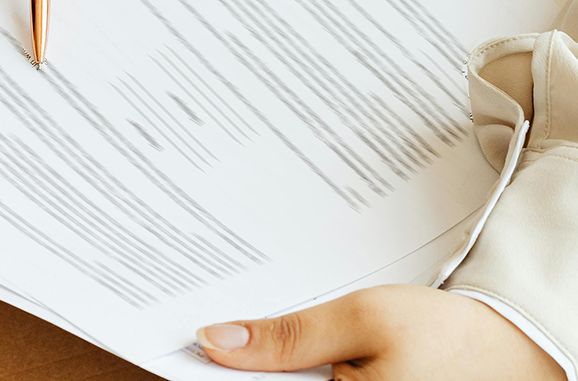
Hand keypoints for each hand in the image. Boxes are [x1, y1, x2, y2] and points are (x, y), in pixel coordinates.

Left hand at [196, 284, 563, 378]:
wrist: (510, 355)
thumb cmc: (442, 336)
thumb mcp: (360, 321)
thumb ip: (287, 338)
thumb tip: (215, 341)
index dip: (215, 374)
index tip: (184, 347)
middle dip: (238, 369)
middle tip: (213, 330)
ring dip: (264, 370)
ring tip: (241, 335)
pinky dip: (291, 374)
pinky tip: (278, 353)